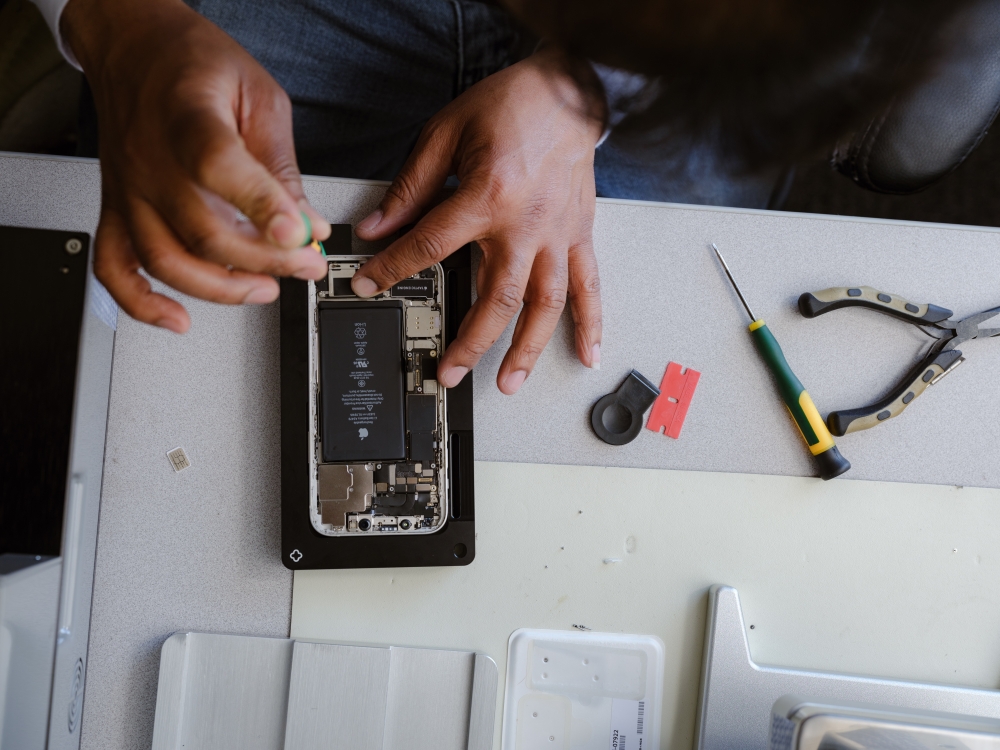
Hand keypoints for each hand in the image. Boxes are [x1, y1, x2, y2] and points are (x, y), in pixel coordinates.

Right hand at [61, 0, 330, 332]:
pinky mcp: (117, 208)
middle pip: (203, 231)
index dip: (262, 206)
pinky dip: (141, 303)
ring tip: (264, 290)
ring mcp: (129, 190)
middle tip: (306, 264)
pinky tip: (178, 319)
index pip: (218, 168)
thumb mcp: (258, 96)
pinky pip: (114, 267)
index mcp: (188, 118)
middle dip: (266, 261)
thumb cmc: (193, 62)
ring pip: (165, 260)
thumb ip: (281, 163)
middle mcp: (149, 160)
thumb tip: (306, 222)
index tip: (300, 233)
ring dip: (220, 289)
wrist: (134, 46)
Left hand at [353, 48, 605, 393]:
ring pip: (543, 305)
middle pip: (495, 298)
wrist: (567, 89)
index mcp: (487, 196)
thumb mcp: (445, 134)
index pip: (429, 246)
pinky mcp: (579, 236)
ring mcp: (557, 235)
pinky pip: (589, 286)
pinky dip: (590, 322)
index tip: (370, 285)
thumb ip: (410, 187)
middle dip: (470, 342)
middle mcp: (526, 224)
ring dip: (526, 349)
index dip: (392, 268)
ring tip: (508, 383)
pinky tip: (586, 353)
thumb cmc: (511, 105)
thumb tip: (377, 225)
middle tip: (448, 371)